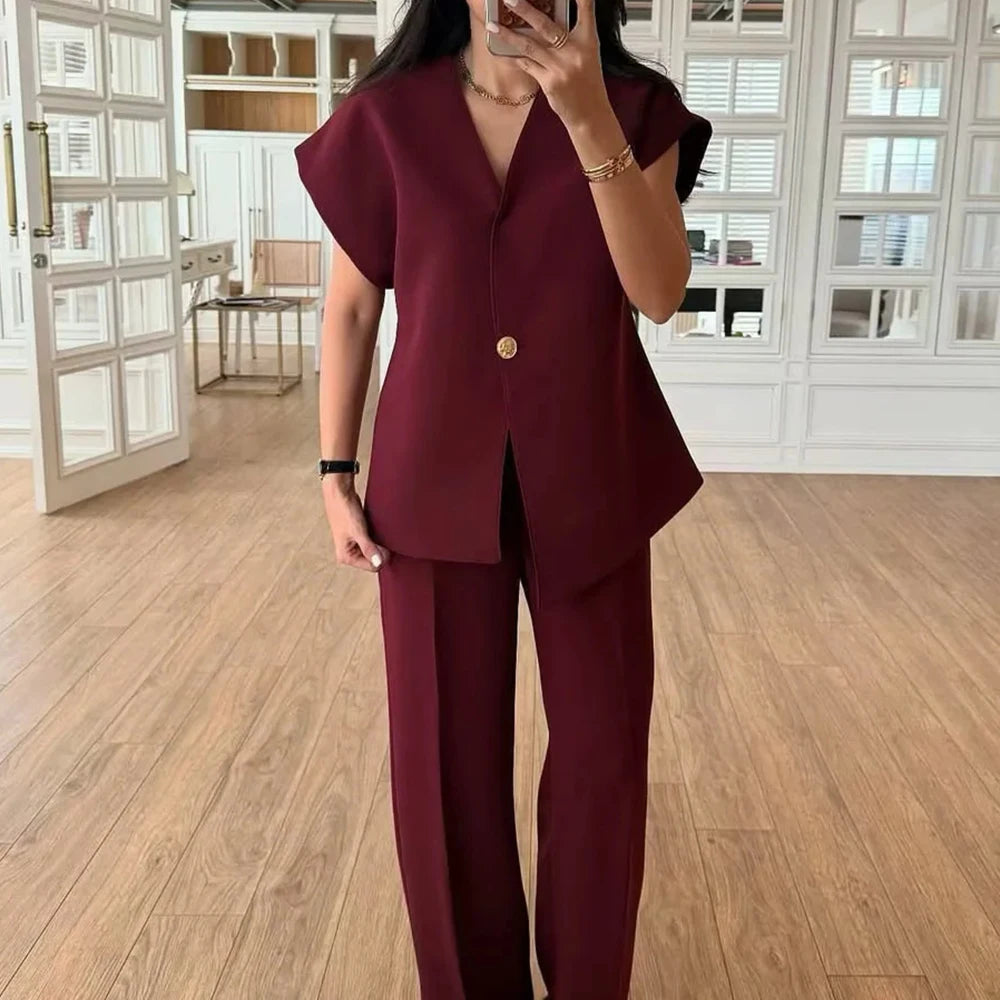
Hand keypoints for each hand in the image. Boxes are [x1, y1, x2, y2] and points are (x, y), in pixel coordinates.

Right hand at [322, 475, 389, 571]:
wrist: (340, 492)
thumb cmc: (345, 510)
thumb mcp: (358, 531)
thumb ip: (368, 548)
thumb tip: (378, 562)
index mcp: (346, 557)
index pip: (373, 567)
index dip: (382, 556)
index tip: (384, 544)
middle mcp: (349, 554)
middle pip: (374, 560)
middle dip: (380, 550)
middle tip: (379, 535)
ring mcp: (354, 545)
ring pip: (374, 551)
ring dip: (379, 543)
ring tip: (375, 530)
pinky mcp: (359, 537)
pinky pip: (373, 542)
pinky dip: (377, 537)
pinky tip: (375, 528)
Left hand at [488, 0, 608, 128]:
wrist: (590, 113)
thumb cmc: (587, 82)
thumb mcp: (587, 54)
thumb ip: (570, 36)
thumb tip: (543, 21)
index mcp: (589, 40)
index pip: (586, 8)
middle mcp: (575, 51)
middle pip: (546, 26)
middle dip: (525, 11)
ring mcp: (561, 67)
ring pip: (529, 46)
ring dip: (508, 35)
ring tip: (492, 26)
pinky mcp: (549, 82)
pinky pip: (526, 65)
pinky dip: (512, 58)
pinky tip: (499, 52)